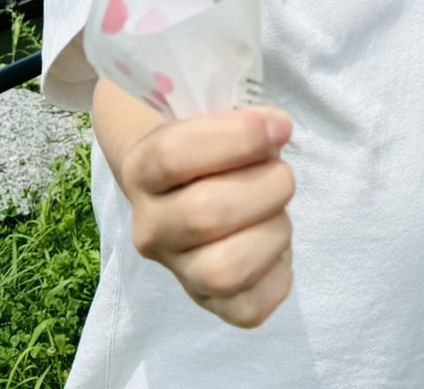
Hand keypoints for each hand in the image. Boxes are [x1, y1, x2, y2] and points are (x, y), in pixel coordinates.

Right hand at [118, 107, 295, 327]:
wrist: (183, 189)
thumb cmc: (208, 144)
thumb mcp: (210, 116)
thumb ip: (239, 117)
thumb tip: (276, 130)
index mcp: (140, 170)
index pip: (174, 155)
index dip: (240, 138)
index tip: (280, 126)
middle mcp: (150, 228)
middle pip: (206, 214)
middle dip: (266, 185)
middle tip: (283, 172)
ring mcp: (177, 272)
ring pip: (227, 269)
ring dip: (274, 231)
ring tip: (277, 210)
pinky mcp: (209, 304)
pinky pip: (249, 307)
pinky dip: (278, 273)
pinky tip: (274, 244)